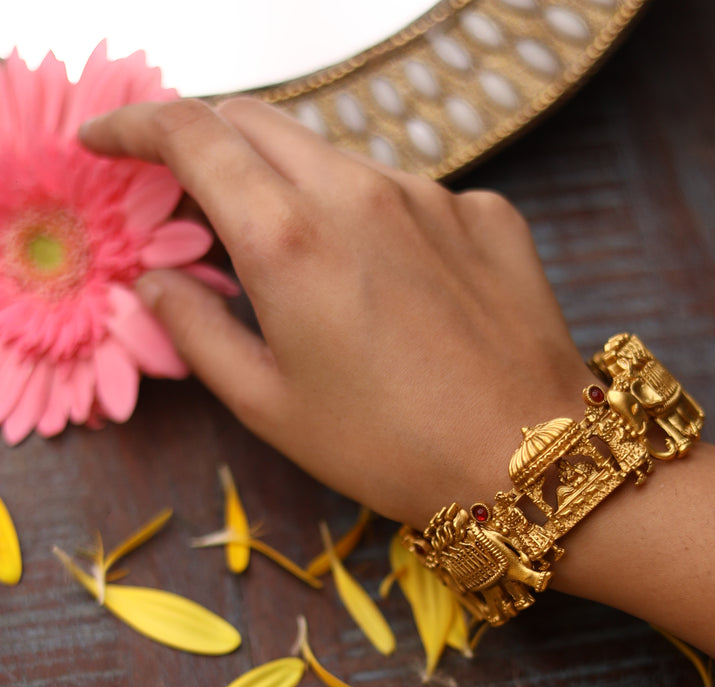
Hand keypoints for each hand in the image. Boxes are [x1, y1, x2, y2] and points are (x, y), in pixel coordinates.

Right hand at [80, 98, 592, 528]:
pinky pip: (410, 195)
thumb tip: (153, 285)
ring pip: (336, 158)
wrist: (533, 461)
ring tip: (304, 269)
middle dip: (208, 146)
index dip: (134, 126)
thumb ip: (196, 332)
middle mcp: (359, 192)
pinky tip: (393, 291)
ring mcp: (432, 194)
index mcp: (289, 239)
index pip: (191, 135)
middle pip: (259, 125)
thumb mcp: (271, 407)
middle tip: (192, 203)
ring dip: (297, 190)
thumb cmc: (392, 450)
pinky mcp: (486, 212)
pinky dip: (376, 222)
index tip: (108, 143)